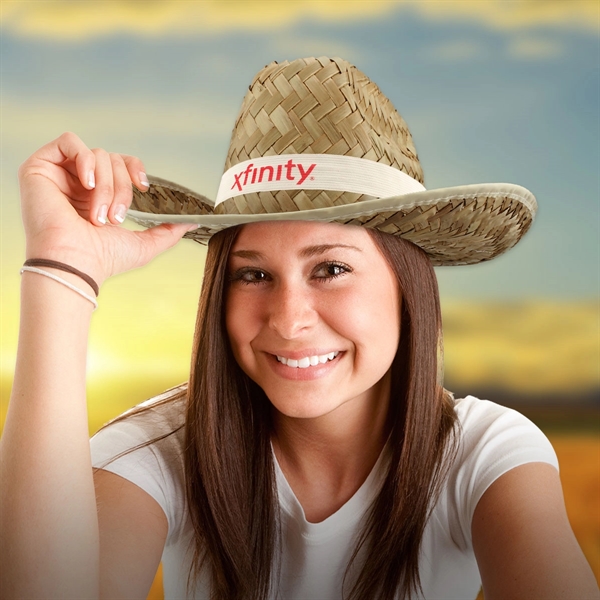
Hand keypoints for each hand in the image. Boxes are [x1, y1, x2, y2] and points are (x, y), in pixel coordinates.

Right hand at [18, 132, 194, 287]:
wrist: (75, 264)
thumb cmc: (102, 260)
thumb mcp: (144, 245)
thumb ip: (168, 231)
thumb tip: (191, 223)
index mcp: (97, 197)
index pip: (120, 164)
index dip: (135, 169)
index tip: (145, 187)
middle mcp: (77, 184)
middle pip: (113, 160)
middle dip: (122, 187)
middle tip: (116, 217)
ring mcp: (58, 175)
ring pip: (97, 154)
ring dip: (107, 186)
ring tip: (99, 214)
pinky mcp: (40, 168)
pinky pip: (69, 142)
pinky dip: (85, 160)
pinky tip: (88, 185)